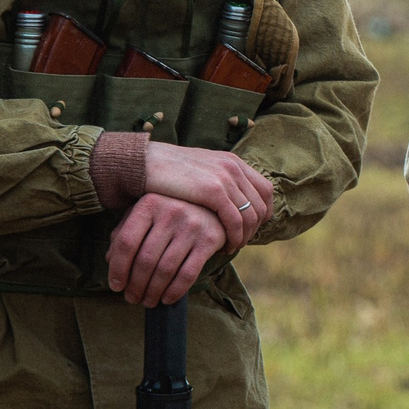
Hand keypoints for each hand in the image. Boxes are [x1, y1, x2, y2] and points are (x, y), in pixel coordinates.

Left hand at [107, 195, 228, 306]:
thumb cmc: (170, 212)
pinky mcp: (210, 239)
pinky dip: (175, 291)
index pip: (126, 242)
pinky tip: (167, 299)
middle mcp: (171, 211)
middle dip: (135, 285)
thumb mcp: (145, 214)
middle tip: (131, 298)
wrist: (213, 204)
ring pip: (165, 269)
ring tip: (148, 301)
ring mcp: (192, 225)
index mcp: (149, 203)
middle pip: (145, 259)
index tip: (115, 286)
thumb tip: (110, 259)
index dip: (117, 268)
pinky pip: (188, 273)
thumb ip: (125, 232)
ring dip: (153, 292)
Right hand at [142, 143, 275, 250]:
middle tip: (241, 242)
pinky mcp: (213, 191)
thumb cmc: (167, 173)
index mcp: (232, 161)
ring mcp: (225, 177)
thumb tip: (231, 201)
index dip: (263, 212)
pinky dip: (234, 237)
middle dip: (255, 228)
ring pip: (251, 215)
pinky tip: (224, 246)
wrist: (143, 164)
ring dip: (245, 236)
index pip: (265, 190)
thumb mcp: (200, 171)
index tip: (250, 228)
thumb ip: (218, 181)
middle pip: (262, 204)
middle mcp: (233, 167)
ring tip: (232, 247)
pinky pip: (235, 220)